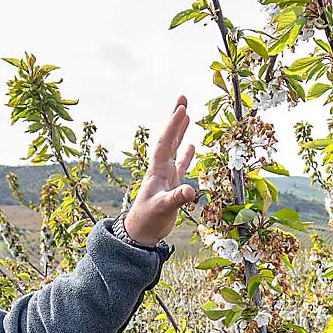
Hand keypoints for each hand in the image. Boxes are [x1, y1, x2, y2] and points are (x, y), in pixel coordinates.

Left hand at [122, 95, 196, 245]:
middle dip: (175, 119)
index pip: (165, 143)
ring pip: (174, 149)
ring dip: (181, 132)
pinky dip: (186, 155)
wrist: (140, 234)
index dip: (173, 126)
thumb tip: (191, 191)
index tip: (181, 107)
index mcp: (157, 171)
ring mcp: (166, 177)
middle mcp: (160, 170)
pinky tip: (192, 145)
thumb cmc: (148, 221)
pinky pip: (181, 165)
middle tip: (182, 98)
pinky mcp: (171, 186)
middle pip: (169, 139)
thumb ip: (176, 199)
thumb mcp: (162, 209)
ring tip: (187, 114)